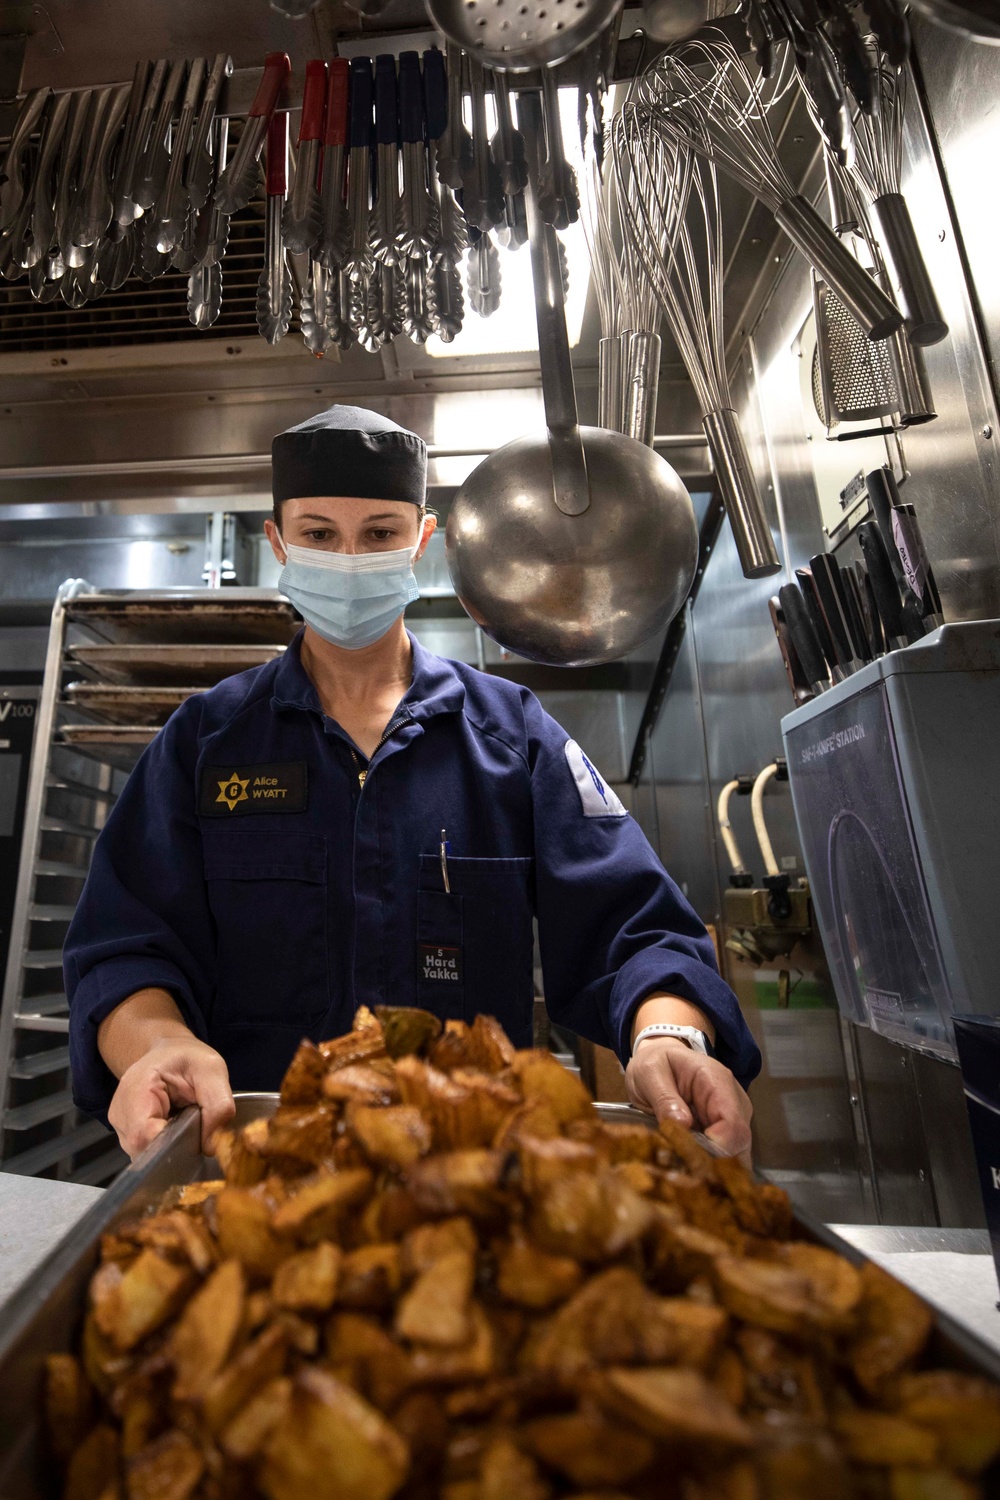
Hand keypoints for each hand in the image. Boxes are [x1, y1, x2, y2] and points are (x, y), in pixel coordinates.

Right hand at [107, 1036, 234, 1158]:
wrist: (169, 1054)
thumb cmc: (187, 1059)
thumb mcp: (212, 1070)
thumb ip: (218, 1106)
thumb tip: (211, 1145)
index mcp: (137, 1087)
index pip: (143, 1133)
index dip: (170, 1141)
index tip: (194, 1134)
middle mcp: (120, 1109)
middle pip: (143, 1148)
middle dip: (173, 1145)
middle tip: (193, 1124)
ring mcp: (121, 1123)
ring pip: (144, 1153)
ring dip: (168, 1145)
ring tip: (182, 1122)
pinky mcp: (126, 1132)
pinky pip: (145, 1150)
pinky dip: (163, 1144)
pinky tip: (173, 1127)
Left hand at [625, 1036, 752, 1163]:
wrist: (660, 1059)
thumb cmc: (657, 1064)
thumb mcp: (650, 1073)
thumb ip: (664, 1098)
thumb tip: (682, 1124)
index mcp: (717, 1080)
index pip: (733, 1122)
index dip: (718, 1147)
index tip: (691, 1156)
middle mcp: (733, 1100)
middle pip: (739, 1143)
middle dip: (714, 1161)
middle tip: (682, 1167)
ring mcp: (733, 1117)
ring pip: (737, 1154)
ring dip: (712, 1165)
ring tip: (683, 1167)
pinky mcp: (726, 1131)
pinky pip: (727, 1156)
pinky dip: (710, 1165)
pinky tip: (689, 1166)